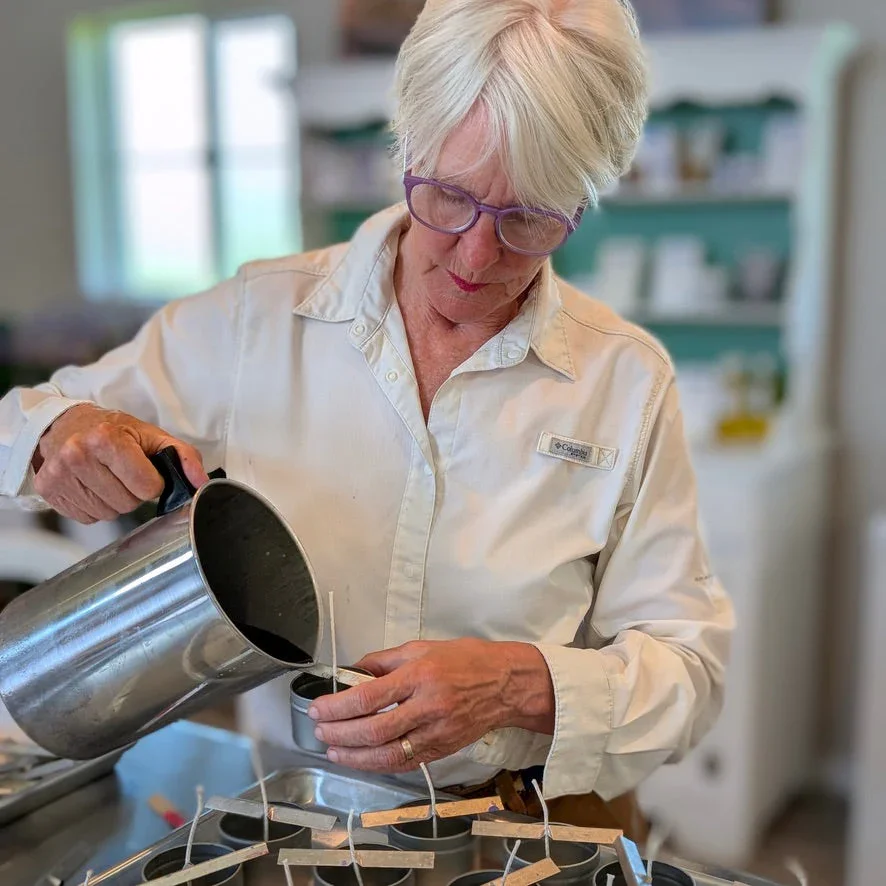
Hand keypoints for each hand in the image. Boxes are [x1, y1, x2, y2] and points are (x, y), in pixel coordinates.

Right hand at [33, 404, 208, 523]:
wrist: (66, 424)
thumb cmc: (113, 430)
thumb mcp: (151, 435)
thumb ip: (183, 456)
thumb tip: (201, 482)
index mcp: (106, 439)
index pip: (147, 487)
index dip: (152, 482)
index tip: (144, 470)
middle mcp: (78, 455)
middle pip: (127, 504)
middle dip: (133, 493)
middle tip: (124, 473)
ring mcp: (59, 474)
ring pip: (107, 514)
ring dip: (114, 501)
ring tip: (108, 478)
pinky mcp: (48, 490)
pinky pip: (87, 518)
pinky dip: (95, 506)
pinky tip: (92, 485)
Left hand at [309, 639, 554, 772]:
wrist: (506, 683)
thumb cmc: (466, 660)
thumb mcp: (423, 647)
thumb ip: (385, 660)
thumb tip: (352, 671)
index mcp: (420, 675)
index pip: (369, 697)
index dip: (338, 706)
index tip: (319, 708)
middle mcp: (428, 706)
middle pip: (374, 729)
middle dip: (340, 734)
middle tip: (320, 730)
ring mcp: (436, 732)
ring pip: (387, 754)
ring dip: (354, 757)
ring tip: (333, 750)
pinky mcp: (443, 749)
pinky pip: (405, 763)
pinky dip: (379, 764)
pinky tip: (362, 760)